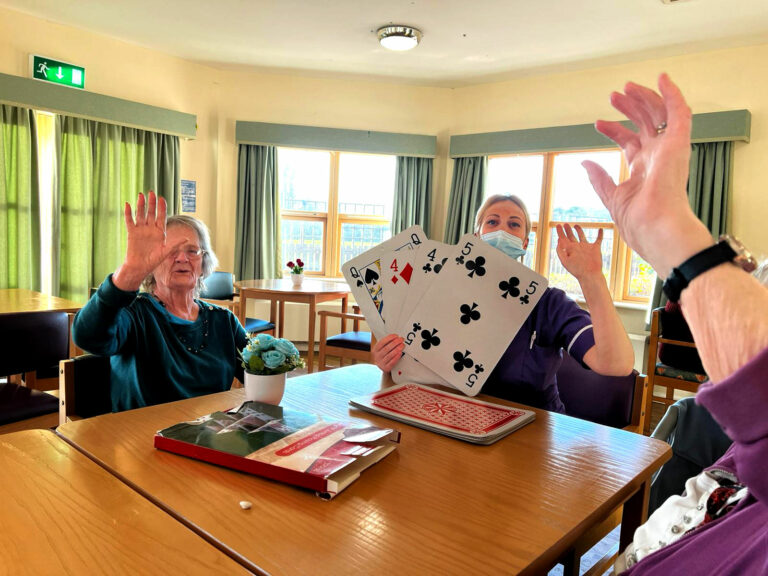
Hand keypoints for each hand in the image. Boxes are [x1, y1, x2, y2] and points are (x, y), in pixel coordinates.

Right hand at [113, 191, 185, 289]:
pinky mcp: (132, 232)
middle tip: (152, 192)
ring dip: (141, 205)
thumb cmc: (153, 261)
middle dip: (152, 203)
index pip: (161, 217)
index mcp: (160, 232)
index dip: (162, 208)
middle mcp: (150, 229)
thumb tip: (186, 238)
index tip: (162, 198)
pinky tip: (128, 204)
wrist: (139, 267)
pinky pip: (130, 221)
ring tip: (141, 195)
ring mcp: (141, 230)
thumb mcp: (166, 252)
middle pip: (151, 213)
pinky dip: (128, 213)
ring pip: (141, 214)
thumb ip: (175, 244)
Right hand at [372, 334, 403, 372]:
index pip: (382, 342)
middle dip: (395, 342)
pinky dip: (396, 357)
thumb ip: (387, 343)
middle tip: (401, 339)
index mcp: (375, 350)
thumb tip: (396, 337)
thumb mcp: (382, 349)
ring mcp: (381, 363)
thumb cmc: (384, 355)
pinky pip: (392, 362)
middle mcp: (377, 356)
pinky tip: (400, 353)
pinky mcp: (386, 368)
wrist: (383, 367)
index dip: (389, 338)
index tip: (396, 335)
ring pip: (389, 355)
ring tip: (402, 345)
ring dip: (397, 349)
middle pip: (386, 348)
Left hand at [555, 224, 603, 280]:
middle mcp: (577, 247)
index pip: (563, 239)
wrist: (590, 275)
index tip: (558, 225)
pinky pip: (598, 239)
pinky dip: (600, 234)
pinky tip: (600, 229)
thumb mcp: (565, 261)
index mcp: (569, 250)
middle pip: (571, 236)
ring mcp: (586, 247)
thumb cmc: (577, 270)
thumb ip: (560, 251)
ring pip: (582, 236)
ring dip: (579, 230)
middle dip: (568, 230)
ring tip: (576, 225)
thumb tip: (558, 240)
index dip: (560, 232)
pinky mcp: (595, 248)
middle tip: (565, 224)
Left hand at [583, 74, 711, 276]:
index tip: (598, 123)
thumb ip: (600, 179)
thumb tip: (585, 163)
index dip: (614, 130)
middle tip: (613, 96)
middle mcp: (659, 157)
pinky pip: (679, 111)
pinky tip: (661, 78)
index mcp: (645, 170)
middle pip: (644, 124)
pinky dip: (672, 93)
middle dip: (628, 108)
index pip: (631, 142)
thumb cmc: (638, 221)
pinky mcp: (678, 142)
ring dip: (643, 97)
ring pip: (659, 113)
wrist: (654, 226)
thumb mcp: (612, 196)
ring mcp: (670, 148)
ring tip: (625, 88)